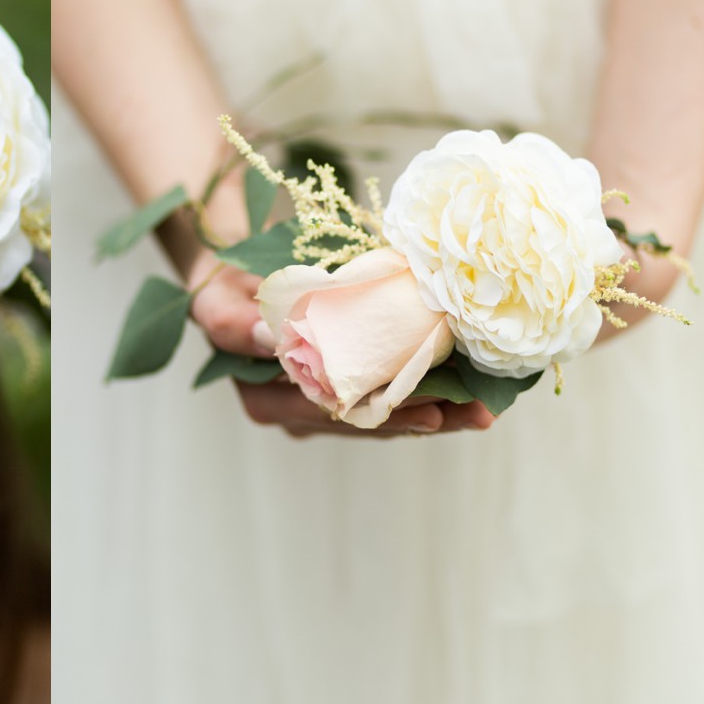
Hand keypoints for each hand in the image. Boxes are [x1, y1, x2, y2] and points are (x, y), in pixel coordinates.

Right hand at [187, 253, 495, 437]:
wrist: (232, 279)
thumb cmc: (225, 290)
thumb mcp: (217, 303)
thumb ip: (234, 323)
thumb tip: (268, 338)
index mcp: (267, 402)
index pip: (336, 413)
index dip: (386, 414)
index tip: (434, 408)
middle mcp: (297, 414)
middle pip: (369, 424)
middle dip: (428, 419)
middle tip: (479, 414)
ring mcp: (322, 406)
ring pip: (385, 418)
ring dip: (439, 414)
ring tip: (486, 409)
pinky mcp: (344, 388)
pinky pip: (388, 398)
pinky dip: (429, 393)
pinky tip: (470, 393)